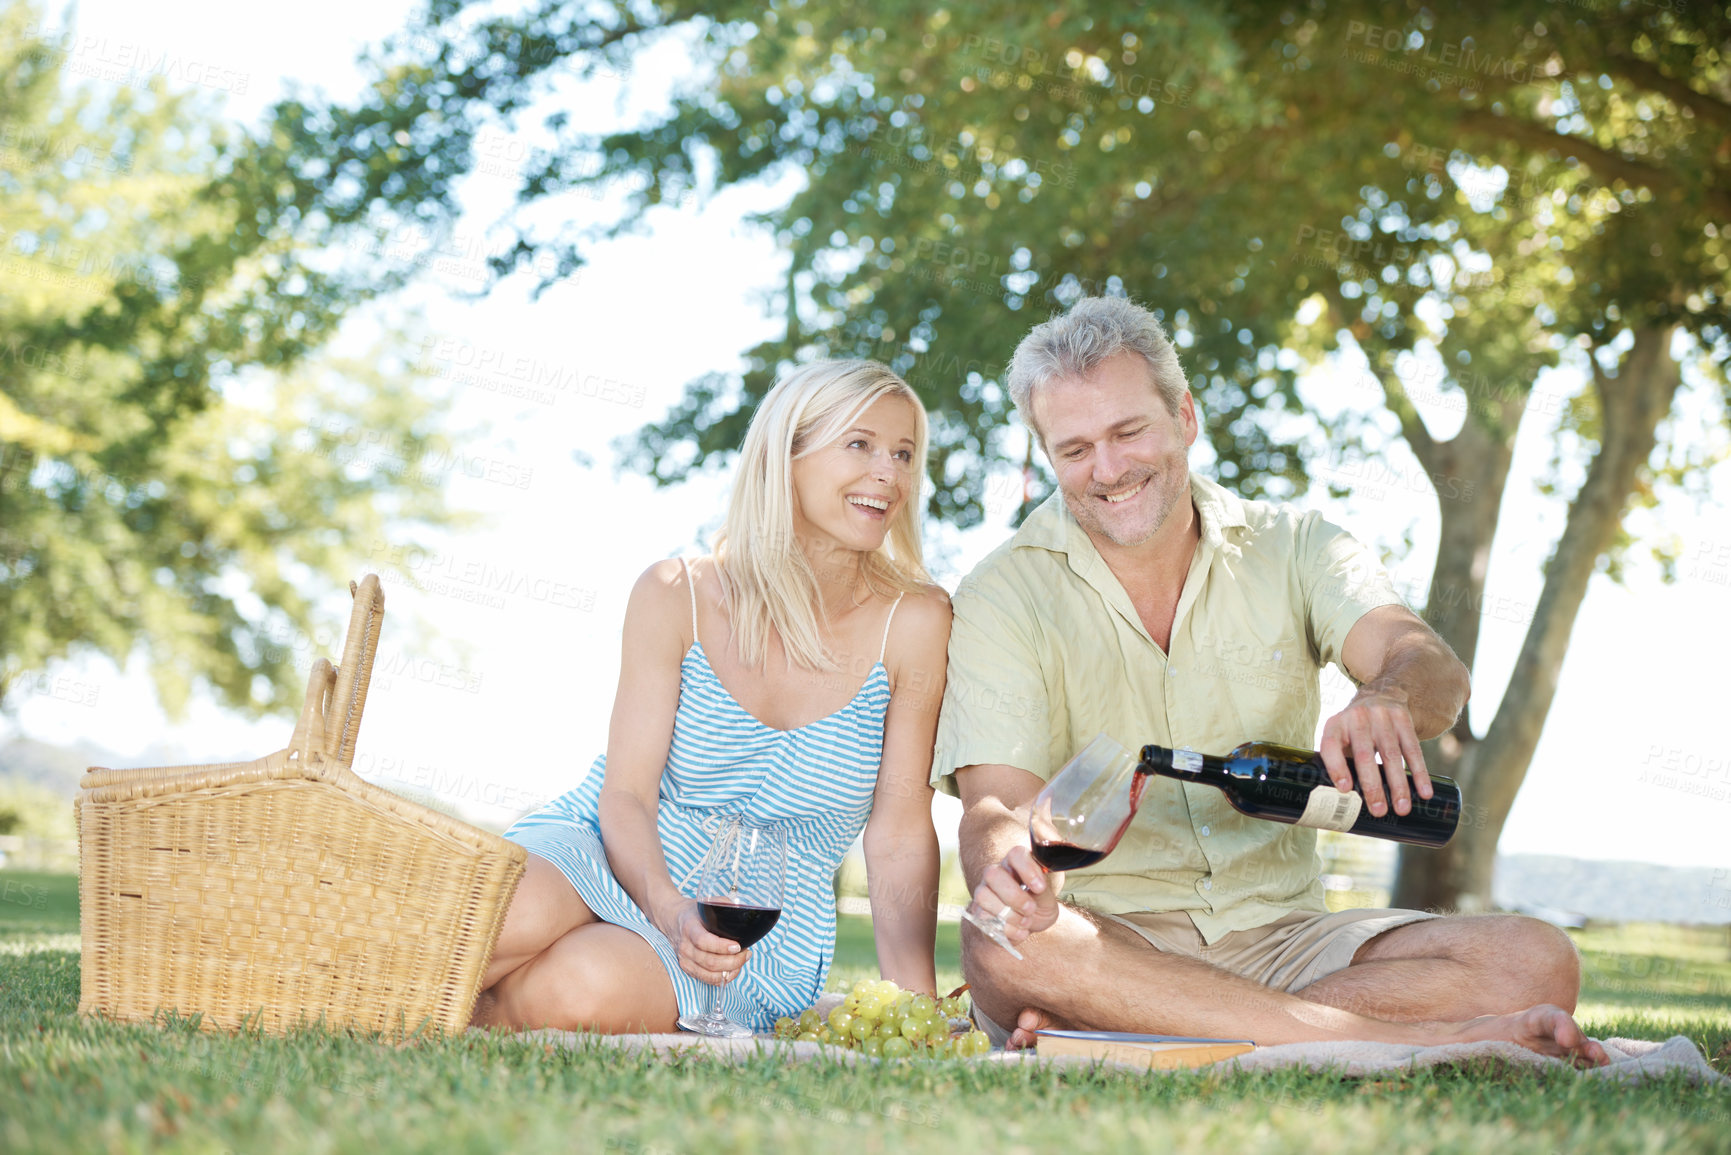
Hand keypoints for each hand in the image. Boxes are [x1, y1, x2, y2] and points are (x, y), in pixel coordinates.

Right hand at [663, 900, 748, 984]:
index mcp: (689, 928)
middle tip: (746, 953)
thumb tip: (742, 911)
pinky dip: (723, 978)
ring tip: (742, 960)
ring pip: (710, 974)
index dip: (722, 947)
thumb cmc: (694, 913)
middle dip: (733, 961)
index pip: (704, 941)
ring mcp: (685, 960)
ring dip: (730, 970)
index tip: (738, 946)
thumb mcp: (706, 904)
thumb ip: (724, 905)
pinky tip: (733, 969)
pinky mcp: (687, 969)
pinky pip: (707, 979)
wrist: (672, 920)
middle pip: (710, 962)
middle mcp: (685, 946)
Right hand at [969, 845, 1061, 945]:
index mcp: (1015, 863)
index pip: (1015, 854)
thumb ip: (1043, 892)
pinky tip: (1020, 931)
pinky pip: (983, 918)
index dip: (1027, 869)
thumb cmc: (1038, 905)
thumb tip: (1039, 888)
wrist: (1028, 925)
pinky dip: (1006, 929)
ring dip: (1008, 914)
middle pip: (993, 874)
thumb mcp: (1047, 900)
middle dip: (1014, 896)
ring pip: (983, 896)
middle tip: (1030, 909)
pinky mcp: (977, 911)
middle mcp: (996, 873)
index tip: (1040, 888)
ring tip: (1026, 922)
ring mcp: (983, 891)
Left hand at [1319, 688, 1432, 817]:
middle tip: (1379, 810)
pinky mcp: (1403, 719)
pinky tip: (1425, 791)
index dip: (1337, 768)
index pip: (1331, 746)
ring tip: (1403, 808)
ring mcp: (1382, 717)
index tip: (1345, 790)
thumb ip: (1340, 762)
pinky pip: (1413, 749)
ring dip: (1399, 785)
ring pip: (1392, 755)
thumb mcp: (1341, 736)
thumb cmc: (1355, 729)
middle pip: (1365, 755)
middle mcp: (1357, 718)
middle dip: (1373, 786)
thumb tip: (1341, 805)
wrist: (1381, 694)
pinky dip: (1420, 773)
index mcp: (1335, 725)